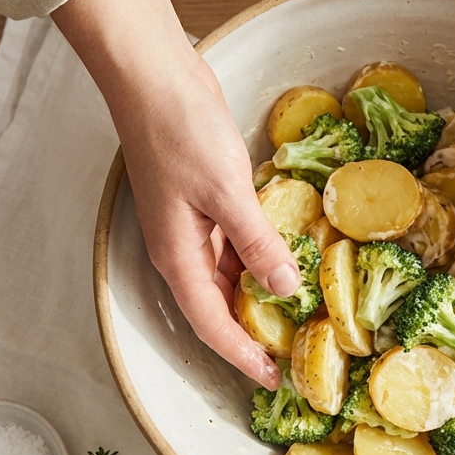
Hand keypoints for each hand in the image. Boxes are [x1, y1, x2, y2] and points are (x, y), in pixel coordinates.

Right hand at [53, 0, 294, 388]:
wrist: (154, 76)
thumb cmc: (180, 131)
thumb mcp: (227, 190)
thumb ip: (258, 242)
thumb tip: (287, 288)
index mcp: (178, 256)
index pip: (212, 325)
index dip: (242, 356)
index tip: (273, 378)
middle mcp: (181, 248)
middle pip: (219, 307)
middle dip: (253, 334)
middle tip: (296, 353)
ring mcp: (191, 224)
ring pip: (228, 275)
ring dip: (259, 295)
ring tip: (300, 313)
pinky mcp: (205, 200)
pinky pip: (234, 243)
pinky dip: (259, 256)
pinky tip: (289, 257)